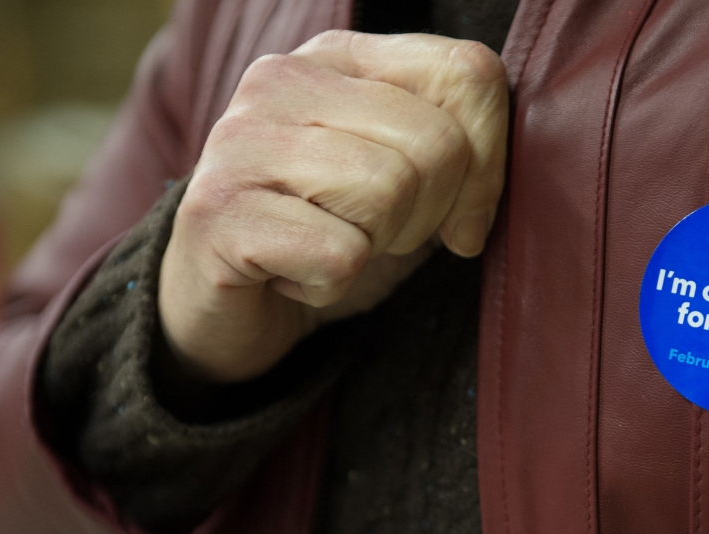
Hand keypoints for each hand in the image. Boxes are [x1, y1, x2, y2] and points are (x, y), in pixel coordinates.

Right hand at [158, 31, 508, 381]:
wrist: (224, 302)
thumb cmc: (324, 235)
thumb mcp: (408, 184)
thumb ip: (459, 154)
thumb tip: (483, 198)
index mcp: (340, 57)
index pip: (468, 71)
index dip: (489, 161)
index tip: (458, 214)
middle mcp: (284, 80)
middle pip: (438, 143)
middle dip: (428, 215)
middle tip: (375, 234)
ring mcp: (243, 141)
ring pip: (390, 191)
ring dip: (377, 247)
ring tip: (332, 245)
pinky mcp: (219, 212)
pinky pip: (341, 255)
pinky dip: (332, 286)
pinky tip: (294, 275)